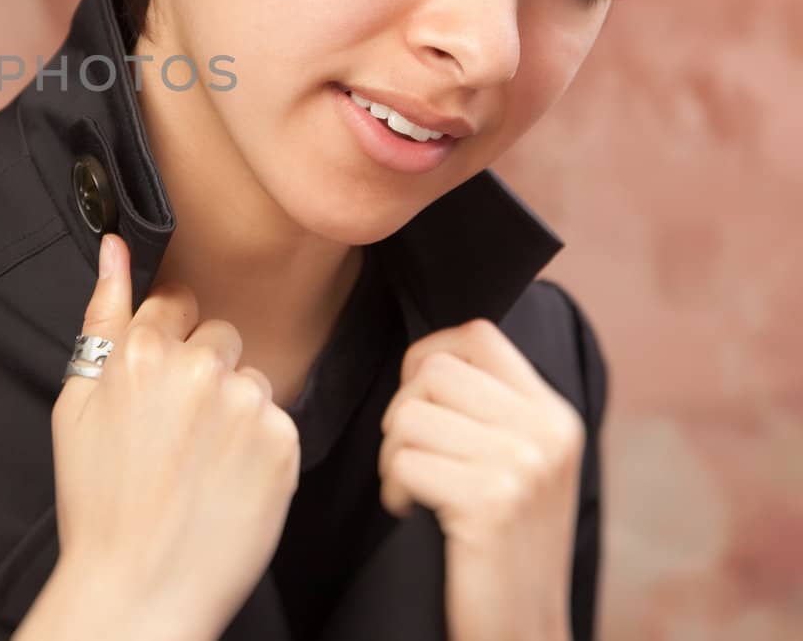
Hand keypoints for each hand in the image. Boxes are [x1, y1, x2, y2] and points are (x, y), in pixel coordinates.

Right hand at [43, 232, 301, 640]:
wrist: (140, 590)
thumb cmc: (99, 503)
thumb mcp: (75, 405)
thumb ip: (101, 317)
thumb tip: (115, 248)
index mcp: (138, 351)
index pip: (175, 301)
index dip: (167, 341)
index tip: (160, 379)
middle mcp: (197, 367)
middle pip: (219, 336)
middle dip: (204, 370)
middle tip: (177, 432)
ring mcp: (244, 404)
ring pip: (252, 378)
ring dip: (235, 408)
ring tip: (202, 464)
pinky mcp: (283, 442)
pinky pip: (277, 420)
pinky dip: (259, 447)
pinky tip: (228, 481)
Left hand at [378, 318, 583, 640]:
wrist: (524, 627)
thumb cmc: (504, 542)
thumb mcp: (520, 463)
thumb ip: (492, 407)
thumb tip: (428, 354)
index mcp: (554, 414)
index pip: (477, 335)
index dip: (428, 356)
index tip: (419, 402)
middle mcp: (547, 431)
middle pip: (433, 370)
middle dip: (402, 411)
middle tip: (411, 456)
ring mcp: (523, 465)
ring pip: (409, 416)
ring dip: (393, 455)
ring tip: (415, 488)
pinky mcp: (491, 502)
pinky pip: (403, 463)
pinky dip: (394, 490)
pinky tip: (415, 512)